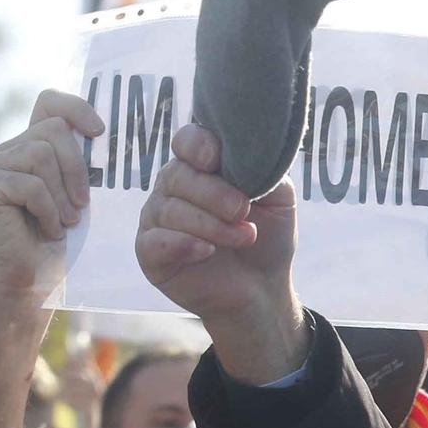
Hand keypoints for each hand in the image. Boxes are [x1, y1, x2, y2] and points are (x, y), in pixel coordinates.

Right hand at [0, 90, 105, 301]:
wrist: (28, 280)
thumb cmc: (58, 241)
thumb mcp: (76, 196)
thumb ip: (81, 165)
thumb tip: (106, 137)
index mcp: (32, 146)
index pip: (49, 102)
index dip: (75, 107)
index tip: (99, 131)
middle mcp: (10, 149)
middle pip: (54, 130)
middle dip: (77, 168)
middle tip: (82, 206)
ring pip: (42, 155)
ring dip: (62, 195)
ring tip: (64, 222)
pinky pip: (30, 184)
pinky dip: (47, 211)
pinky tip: (48, 230)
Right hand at [135, 124, 303, 382]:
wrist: (263, 287)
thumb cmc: (267, 235)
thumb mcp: (277, 196)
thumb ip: (262, 168)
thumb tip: (246, 152)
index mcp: (201, 165)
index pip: (187, 141)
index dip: (198, 145)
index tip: (216, 160)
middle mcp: (174, 186)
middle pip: (178, 175)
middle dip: (215, 194)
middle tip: (244, 212)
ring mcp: (158, 218)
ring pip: (170, 209)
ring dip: (211, 225)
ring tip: (244, 236)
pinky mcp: (150, 252)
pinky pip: (154, 241)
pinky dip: (182, 244)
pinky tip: (206, 252)